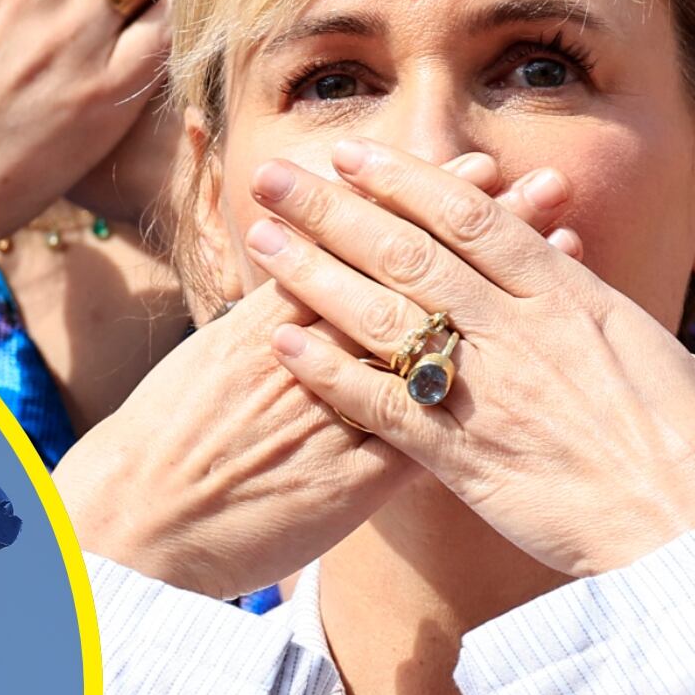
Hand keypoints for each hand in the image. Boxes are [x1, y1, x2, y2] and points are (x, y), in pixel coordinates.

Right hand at [54, 156, 577, 600]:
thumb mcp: (209, 360)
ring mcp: (334, 416)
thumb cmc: (164, 444)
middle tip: (541, 187)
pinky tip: (534, 379)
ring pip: (435, 345)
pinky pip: (424, 437)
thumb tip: (302, 272)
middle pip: (411, 279)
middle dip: (481, 232)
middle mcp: (309, 355)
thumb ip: (264, 318)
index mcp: (271, 319)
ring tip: (560, 260)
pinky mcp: (349, 482)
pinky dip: (482, 397)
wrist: (135, 527)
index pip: (361, 243)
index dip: (426, 203)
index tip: (477, 167)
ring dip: (502, 304)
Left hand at [244, 139, 694, 579]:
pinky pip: (383, 404)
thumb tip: (559, 258)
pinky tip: (283, 343)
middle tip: (275, 178)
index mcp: (569, 296)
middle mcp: (520, 330)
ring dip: (315, 274)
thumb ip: (586, 302)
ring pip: (384, 315)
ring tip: (262, 241)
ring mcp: (489, 390)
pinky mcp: (467, 458)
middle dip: (334, 210)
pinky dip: (330, 370)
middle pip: (409, 252)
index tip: (353, 156)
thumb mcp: (647, 345)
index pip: (470, 219)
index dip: (404, 181)